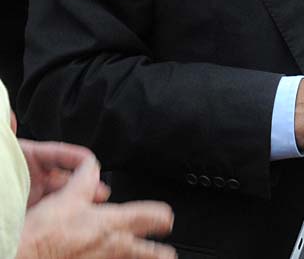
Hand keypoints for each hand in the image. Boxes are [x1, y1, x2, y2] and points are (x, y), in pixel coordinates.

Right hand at [18, 153, 173, 258]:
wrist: (24, 256)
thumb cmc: (44, 232)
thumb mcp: (68, 196)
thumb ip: (85, 179)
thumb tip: (91, 164)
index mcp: (113, 223)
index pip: (153, 216)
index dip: (162, 216)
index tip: (167, 218)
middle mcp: (114, 246)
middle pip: (151, 252)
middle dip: (161, 252)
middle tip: (168, 253)